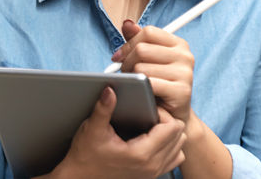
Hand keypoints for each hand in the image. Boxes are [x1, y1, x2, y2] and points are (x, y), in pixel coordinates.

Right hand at [41, 87, 185, 178]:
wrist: (80, 177)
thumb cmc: (85, 156)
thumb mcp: (92, 130)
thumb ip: (103, 109)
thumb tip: (109, 91)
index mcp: (141, 154)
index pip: (172, 127)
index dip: (162, 112)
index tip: (147, 108)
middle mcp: (152, 166)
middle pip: (179, 136)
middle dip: (167, 121)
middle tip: (148, 113)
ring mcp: (153, 173)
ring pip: (179, 149)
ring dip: (170, 135)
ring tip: (151, 126)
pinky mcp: (150, 176)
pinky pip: (173, 160)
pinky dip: (169, 148)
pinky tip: (152, 139)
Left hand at [112, 20, 194, 122]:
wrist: (172, 115)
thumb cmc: (158, 83)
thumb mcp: (148, 58)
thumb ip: (137, 40)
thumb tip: (127, 23)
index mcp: (178, 44)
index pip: (147, 32)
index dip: (129, 43)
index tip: (118, 56)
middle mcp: (185, 56)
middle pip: (142, 49)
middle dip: (126, 62)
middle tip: (125, 74)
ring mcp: (185, 73)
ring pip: (141, 67)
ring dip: (131, 77)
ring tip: (134, 84)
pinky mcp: (182, 91)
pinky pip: (149, 83)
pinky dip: (139, 88)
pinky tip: (140, 93)